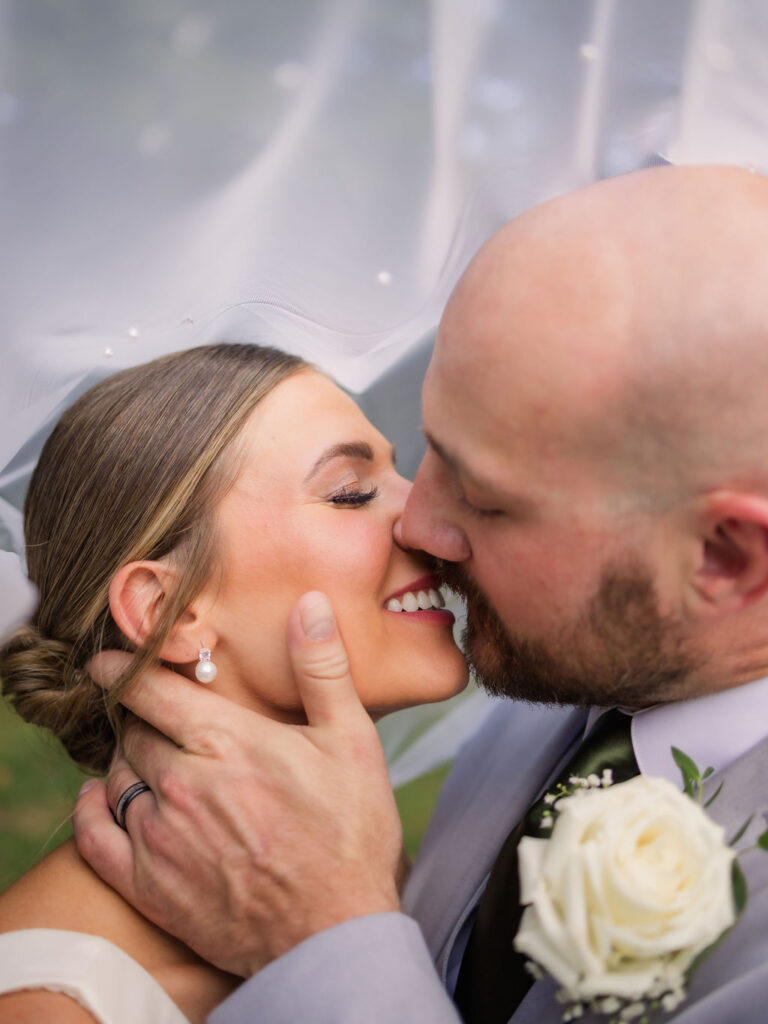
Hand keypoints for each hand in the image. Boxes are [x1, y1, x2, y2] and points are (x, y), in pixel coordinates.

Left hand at [73, 592, 402, 976]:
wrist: (335, 933)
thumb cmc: (349, 834)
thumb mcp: (352, 742)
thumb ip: (323, 669)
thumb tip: (311, 603)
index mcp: (227, 742)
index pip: (153, 691)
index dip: (125, 669)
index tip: (109, 660)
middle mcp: (183, 784)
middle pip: (133, 733)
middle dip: (139, 718)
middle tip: (151, 715)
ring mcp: (161, 837)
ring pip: (115, 778)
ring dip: (124, 761)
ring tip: (142, 756)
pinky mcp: (150, 885)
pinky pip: (96, 837)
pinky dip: (90, 810)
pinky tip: (98, 798)